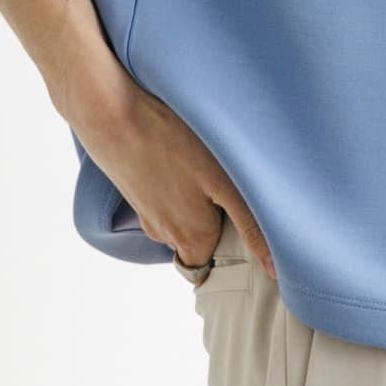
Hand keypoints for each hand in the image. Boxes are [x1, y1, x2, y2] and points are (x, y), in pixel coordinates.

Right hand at [69, 76, 277, 282]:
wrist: (110, 114)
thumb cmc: (170, 142)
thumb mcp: (223, 181)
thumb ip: (251, 226)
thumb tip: (274, 271)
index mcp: (193, 239)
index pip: (221, 262)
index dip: (237, 243)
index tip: (248, 216)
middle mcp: (167, 235)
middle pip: (202, 242)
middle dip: (218, 220)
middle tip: (230, 184)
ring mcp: (147, 214)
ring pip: (182, 219)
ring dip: (196, 201)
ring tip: (206, 164)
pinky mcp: (135, 192)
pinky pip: (164, 199)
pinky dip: (175, 185)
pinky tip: (180, 156)